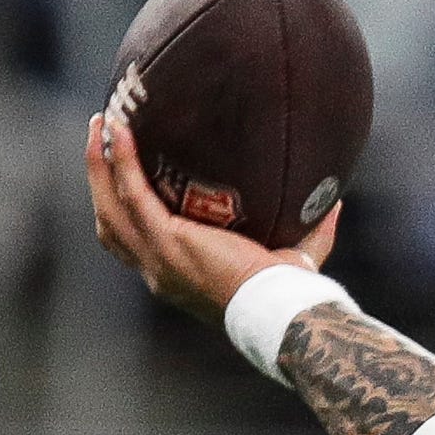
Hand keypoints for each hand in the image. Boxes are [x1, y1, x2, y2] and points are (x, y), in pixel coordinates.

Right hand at [85, 115, 337, 322]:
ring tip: (102, 125)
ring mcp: (158, 257)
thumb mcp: (295, 258)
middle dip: (100, 181)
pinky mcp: (167, 241)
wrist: (284, 309)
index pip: (136, 243)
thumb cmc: (291, 292)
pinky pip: (132, 194)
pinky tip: (119, 133)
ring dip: (99, 165)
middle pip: (110, 223)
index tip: (122, 176)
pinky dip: (121, 163)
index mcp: (177, 276)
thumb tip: (335, 203)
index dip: (122, 209)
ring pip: (110, 206)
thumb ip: (311, 232)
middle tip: (101, 139)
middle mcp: (158, 269)